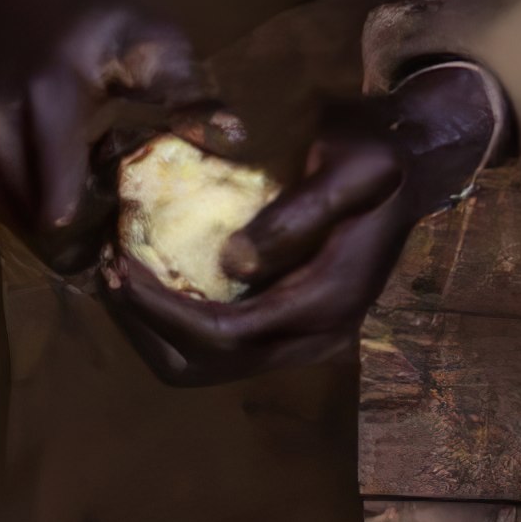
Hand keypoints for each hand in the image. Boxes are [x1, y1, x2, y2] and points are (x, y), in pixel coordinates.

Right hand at [0, 0, 198, 249]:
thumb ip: (188, 91)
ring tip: (87, 228)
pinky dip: (13, 200)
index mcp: (49, 93)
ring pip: (6, 205)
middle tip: (113, 249)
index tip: (125, 250)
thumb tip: (235, 137)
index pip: (59, 187)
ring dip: (43, 217)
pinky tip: (47, 197)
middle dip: (72, 233)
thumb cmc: (95, 2)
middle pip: (32, 206)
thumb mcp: (153, 35)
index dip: (95, 228)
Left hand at [103, 63, 506, 389]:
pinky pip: (216, 346)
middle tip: (107, 273)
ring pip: (202, 366)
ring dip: (151, 330)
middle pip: (204, 365)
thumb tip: (232, 263)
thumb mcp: (351, 167)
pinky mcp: (288, 328)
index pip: (226, 334)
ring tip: (118, 277)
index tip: (118, 264)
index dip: (161, 310)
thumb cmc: (378, 155)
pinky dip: (171, 322)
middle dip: (144, 326)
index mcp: (328, 303)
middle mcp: (315, 338)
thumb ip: (297, 215)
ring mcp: (303, 340)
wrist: (414, 166)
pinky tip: (150, 279)